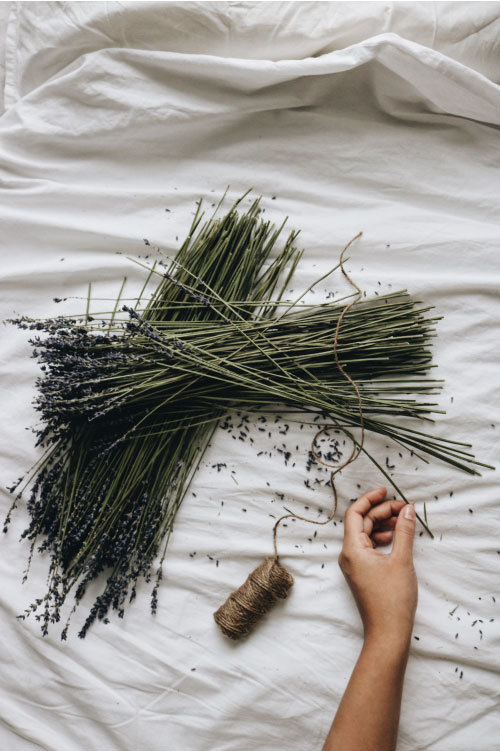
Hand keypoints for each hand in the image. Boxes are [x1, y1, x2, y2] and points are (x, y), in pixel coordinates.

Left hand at [338, 487, 417, 646]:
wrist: (387, 633)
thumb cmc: (393, 599)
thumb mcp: (402, 560)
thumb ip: (404, 531)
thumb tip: (408, 509)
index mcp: (352, 549)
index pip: (355, 513)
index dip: (370, 499)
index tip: (386, 491)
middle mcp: (348, 555)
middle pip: (362, 523)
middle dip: (382, 512)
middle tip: (405, 508)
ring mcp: (353, 565)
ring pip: (366, 535)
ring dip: (384, 524)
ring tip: (404, 521)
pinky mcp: (361, 573)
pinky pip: (368, 547)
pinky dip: (382, 539)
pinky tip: (398, 538)